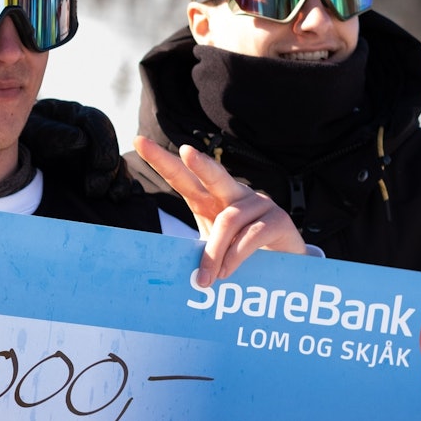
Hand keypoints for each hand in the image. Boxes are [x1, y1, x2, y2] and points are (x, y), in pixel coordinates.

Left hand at [22, 98, 137, 201]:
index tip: (101, 165)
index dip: (103, 143)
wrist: (12, 157)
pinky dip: (119, 187)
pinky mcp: (95, 173)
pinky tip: (117, 197)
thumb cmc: (22, 137)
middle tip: (94, 189)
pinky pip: (114, 178)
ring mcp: (93, 153)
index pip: (97, 122)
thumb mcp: (31, 130)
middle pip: (110, 146)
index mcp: (75, 114)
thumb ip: (51, 132)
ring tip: (112, 196)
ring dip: (117, 180)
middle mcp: (89, 132)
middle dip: (108, 169)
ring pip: (116, 163)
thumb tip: (81, 140)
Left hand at [134, 136, 305, 286]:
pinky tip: (228, 271)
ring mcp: (259, 203)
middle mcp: (234, 194)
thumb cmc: (238, 255)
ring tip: (207, 278)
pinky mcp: (278, 220)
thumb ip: (194, 252)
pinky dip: (235, 255)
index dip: (162, 161)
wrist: (281, 268)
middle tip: (186, 151)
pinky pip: (251, 235)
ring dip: (215, 251)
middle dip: (199, 163)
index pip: (183, 178)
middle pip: (215, 175)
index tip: (139, 141)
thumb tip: (165, 265)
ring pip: (229, 219)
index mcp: (211, 199)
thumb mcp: (212, 251)